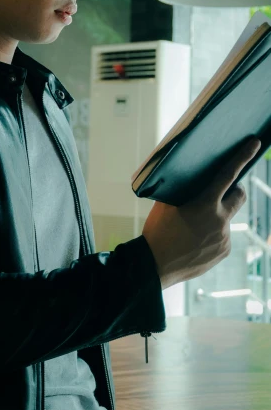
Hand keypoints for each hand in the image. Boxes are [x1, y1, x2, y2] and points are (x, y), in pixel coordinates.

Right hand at [142, 138, 260, 289]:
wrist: (155, 265)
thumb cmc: (157, 231)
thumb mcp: (166, 204)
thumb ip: (183, 191)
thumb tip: (193, 181)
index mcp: (205, 203)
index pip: (228, 174)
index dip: (242, 157)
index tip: (254, 144)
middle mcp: (220, 220)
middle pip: (239, 196)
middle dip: (234, 189)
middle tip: (223, 190)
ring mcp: (223, 237)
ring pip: (226, 218)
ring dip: (215, 217)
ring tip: (192, 227)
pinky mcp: (223, 251)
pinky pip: (221, 236)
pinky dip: (211, 235)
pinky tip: (195, 241)